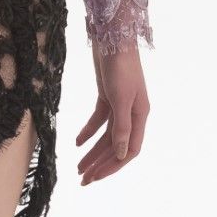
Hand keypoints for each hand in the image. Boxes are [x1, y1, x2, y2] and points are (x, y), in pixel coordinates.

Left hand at [75, 41, 147, 182]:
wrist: (114, 37)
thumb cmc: (121, 67)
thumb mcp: (120, 98)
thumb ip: (121, 127)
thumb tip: (120, 155)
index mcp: (140, 116)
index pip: (128, 150)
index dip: (113, 166)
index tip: (96, 177)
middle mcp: (132, 114)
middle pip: (115, 146)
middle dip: (100, 164)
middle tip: (83, 180)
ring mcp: (120, 105)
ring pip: (106, 136)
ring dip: (92, 152)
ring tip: (78, 168)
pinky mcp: (107, 96)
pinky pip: (98, 120)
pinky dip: (88, 132)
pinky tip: (77, 142)